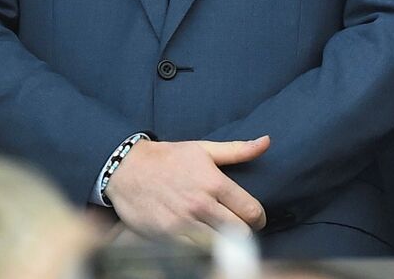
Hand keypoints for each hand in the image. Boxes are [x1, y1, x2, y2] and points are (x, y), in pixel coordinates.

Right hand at [105, 136, 269, 236]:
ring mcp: (183, 223)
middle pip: (239, 231)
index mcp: (214, 183)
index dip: (259, 218)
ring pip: (219, 244)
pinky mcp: (166, 236)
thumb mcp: (204, 149)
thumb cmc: (168, 158)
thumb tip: (267, 141)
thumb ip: (238, 150)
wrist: (127, 169)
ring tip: (224, 236)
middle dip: (246, 232)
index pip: (251, 210)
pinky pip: (194, 251)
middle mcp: (201, 205)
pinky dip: (203, 249)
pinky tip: (204, 242)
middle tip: (242, 229)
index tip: (257, 219)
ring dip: (225, 243)